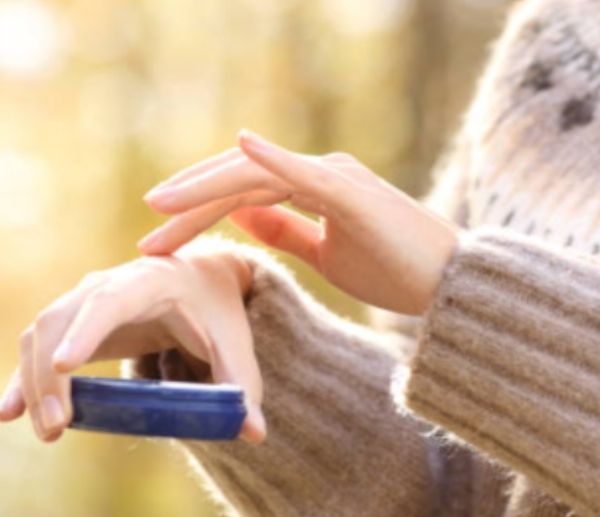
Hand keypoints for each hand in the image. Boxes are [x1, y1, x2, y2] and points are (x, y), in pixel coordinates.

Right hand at [0, 250, 266, 443]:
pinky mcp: (72, 324)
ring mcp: (82, 301)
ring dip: (33, 382)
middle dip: (50, 375)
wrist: (200, 281)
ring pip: (40, 334)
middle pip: (60, 320)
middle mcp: (106, 283)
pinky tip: (7, 413)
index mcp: (149, 279)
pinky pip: (36, 347)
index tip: (64, 367)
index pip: (108, 300)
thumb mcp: (237, 344)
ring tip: (49, 433)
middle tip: (58, 428)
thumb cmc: (218, 310)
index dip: (84, 331)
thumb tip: (252, 432)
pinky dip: (20, 378)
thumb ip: (243, 385)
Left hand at [138, 130, 458, 314]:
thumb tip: (242, 217)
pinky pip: (303, 170)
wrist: (452, 289)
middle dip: (188, 204)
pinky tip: (240, 144)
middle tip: (148, 230)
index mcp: (312, 186)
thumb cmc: (394, 271)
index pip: (242, 193)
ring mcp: (334, 176)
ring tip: (160, 203)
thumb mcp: (325, 252)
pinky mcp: (351, 191)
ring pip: (254, 175)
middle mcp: (319, 172)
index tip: (159, 237)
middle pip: (238, 181)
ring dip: (205, 189)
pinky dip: (271, 156)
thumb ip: (285, 230)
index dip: (197, 212)